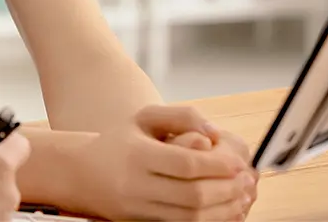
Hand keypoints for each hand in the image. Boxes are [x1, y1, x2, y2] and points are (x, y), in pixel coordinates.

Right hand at [69, 105, 254, 220]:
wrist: (81, 174)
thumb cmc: (120, 142)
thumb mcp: (144, 119)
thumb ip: (181, 116)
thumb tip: (213, 133)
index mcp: (137, 154)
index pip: (186, 164)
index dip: (218, 166)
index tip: (238, 163)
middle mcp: (136, 185)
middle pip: (193, 195)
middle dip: (227, 190)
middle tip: (245, 182)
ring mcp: (138, 209)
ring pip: (191, 217)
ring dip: (223, 210)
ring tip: (240, 197)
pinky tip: (223, 211)